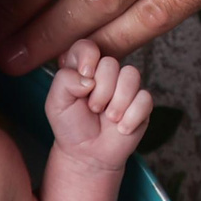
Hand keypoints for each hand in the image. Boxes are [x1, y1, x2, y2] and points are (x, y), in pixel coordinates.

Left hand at [43, 41, 151, 167]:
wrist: (87, 154)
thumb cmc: (71, 126)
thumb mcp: (55, 103)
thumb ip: (64, 81)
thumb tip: (89, 77)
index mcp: (83, 67)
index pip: (88, 46)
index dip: (88, 57)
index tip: (85, 76)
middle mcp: (105, 73)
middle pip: (111, 63)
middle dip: (101, 91)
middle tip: (93, 109)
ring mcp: (126, 87)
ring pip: (131, 75)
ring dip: (118, 102)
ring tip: (109, 118)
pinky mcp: (142, 103)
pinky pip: (145, 99)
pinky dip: (131, 117)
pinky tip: (121, 128)